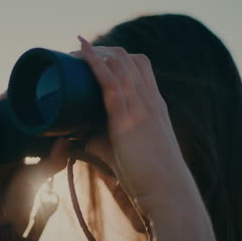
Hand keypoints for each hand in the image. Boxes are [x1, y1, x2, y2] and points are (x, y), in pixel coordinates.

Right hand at [0, 91, 70, 238]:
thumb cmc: (24, 199)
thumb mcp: (41, 175)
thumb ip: (55, 161)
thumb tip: (66, 140)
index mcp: (23, 147)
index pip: (23, 120)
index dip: (25, 106)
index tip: (32, 92)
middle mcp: (5, 144)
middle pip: (5, 116)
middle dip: (7, 102)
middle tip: (12, 93)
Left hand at [72, 36, 186, 201]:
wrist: (167, 191)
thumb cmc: (148, 175)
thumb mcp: (126, 149)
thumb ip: (101, 138)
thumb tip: (78, 134)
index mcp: (154, 104)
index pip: (139, 67)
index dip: (117, 57)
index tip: (95, 57)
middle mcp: (150, 99)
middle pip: (128, 59)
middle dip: (103, 50)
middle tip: (78, 53)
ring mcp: (141, 106)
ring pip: (120, 63)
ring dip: (95, 52)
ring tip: (74, 49)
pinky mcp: (128, 118)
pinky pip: (110, 81)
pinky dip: (94, 62)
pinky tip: (81, 50)